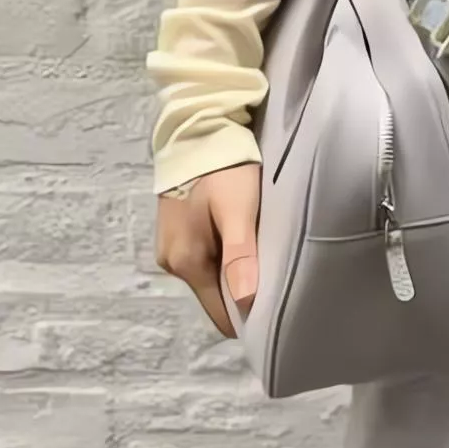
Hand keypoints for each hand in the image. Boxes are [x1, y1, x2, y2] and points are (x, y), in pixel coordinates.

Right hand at [155, 161, 261, 337]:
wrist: (197, 132)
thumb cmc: (222, 171)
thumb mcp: (237, 211)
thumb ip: (240, 256)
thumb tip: (246, 303)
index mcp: (186, 263)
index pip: (221, 314)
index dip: (249, 315)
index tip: (277, 306)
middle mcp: (172, 263)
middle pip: (216, 296)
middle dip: (242, 291)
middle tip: (275, 274)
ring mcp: (170, 249)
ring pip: (211, 278)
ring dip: (234, 272)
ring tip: (259, 253)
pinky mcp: (175, 235)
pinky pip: (205, 260)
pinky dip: (223, 256)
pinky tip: (239, 239)